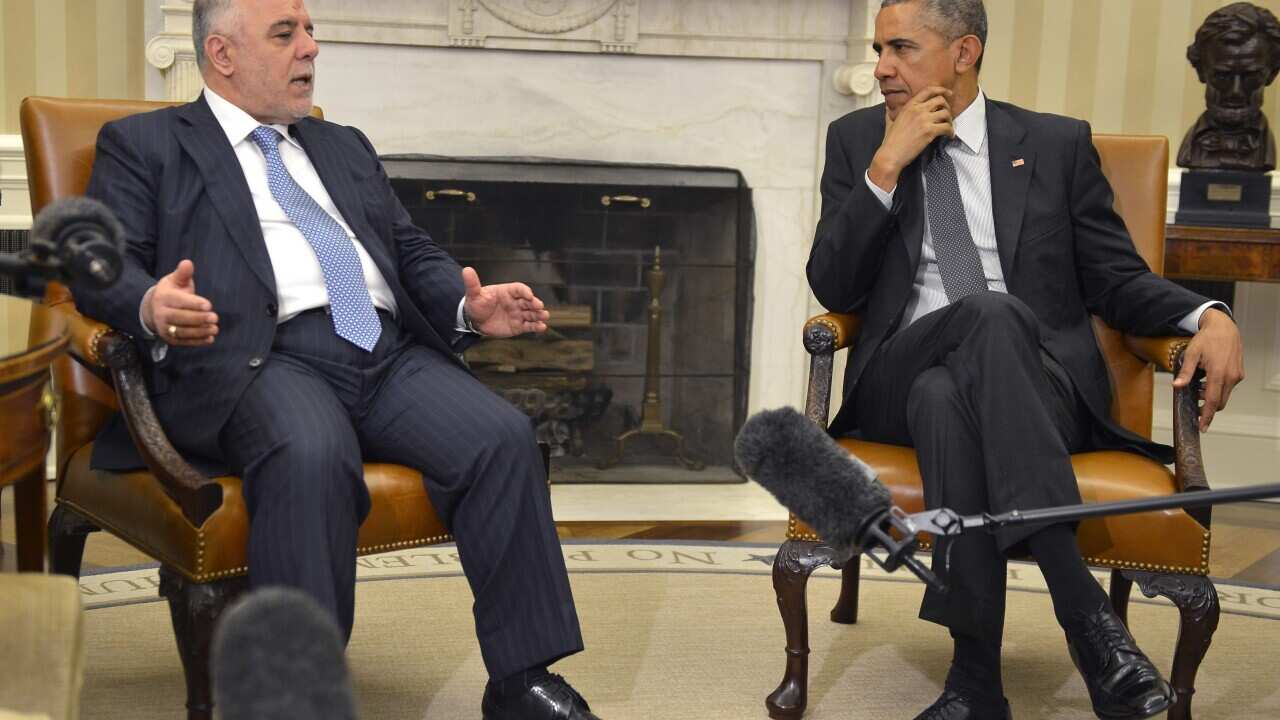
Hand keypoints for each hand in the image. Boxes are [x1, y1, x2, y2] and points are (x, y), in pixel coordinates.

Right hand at [144, 259, 218, 346]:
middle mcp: (161, 313)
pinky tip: (210, 339)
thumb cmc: (171, 292)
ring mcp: (164, 327)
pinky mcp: (169, 338)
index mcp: (163, 297)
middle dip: (199, 319)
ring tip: (215, 329)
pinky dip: (197, 342)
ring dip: (200, 332)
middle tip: (215, 318)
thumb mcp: (175, 280)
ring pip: (182, 332)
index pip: (179, 301)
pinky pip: (183, 342)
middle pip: (180, 318)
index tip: (209, 305)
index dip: (194, 303)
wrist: (154, 309)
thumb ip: (183, 273)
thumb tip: (188, 263)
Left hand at [461, 266, 548, 337]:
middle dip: (535, 303)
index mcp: (507, 291)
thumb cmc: (476, 304)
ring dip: (539, 314)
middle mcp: (515, 302)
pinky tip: (542, 327)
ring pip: (531, 313)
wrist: (474, 321)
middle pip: (528, 301)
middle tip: (539, 306)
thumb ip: (472, 284)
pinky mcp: (518, 326)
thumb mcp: (473, 294)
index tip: (529, 295)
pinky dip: (536, 326)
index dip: (524, 291)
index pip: (519, 289)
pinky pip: (529, 326)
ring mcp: (518, 314)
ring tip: (545, 316)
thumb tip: (466, 270)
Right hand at [868, 86, 954, 192]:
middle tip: (947, 116)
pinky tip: (949, 135)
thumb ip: (892, 112)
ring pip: (946, 113)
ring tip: (948, 127)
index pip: (928, 90)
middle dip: (947, 107)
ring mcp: (924, 120)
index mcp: (909, 106)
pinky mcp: (929, 132)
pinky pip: (947, 127)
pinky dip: (951, 131)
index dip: (941, 90)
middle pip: (940, 100)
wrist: (890, 155)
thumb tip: (889, 107)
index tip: (948, 93)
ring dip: (950, 120)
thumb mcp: (890, 121)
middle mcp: (917, 110)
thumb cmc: (890, 141)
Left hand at [1173, 308, 1243, 431]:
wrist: (1224, 327)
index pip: (1212, 401)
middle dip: (1207, 408)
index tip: (1202, 427)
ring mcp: (1237, 375)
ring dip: (1211, 397)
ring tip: (1198, 387)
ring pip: (1224, 395)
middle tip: (1195, 405)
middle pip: (1220, 402)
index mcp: (1218, 374)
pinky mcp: (1239, 373)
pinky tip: (1206, 380)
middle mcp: (1231, 377)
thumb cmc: (1206, 339)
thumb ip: (1185, 372)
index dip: (1207, 416)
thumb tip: (1177, 386)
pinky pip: (1228, 387)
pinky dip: (1217, 389)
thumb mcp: (1191, 354)